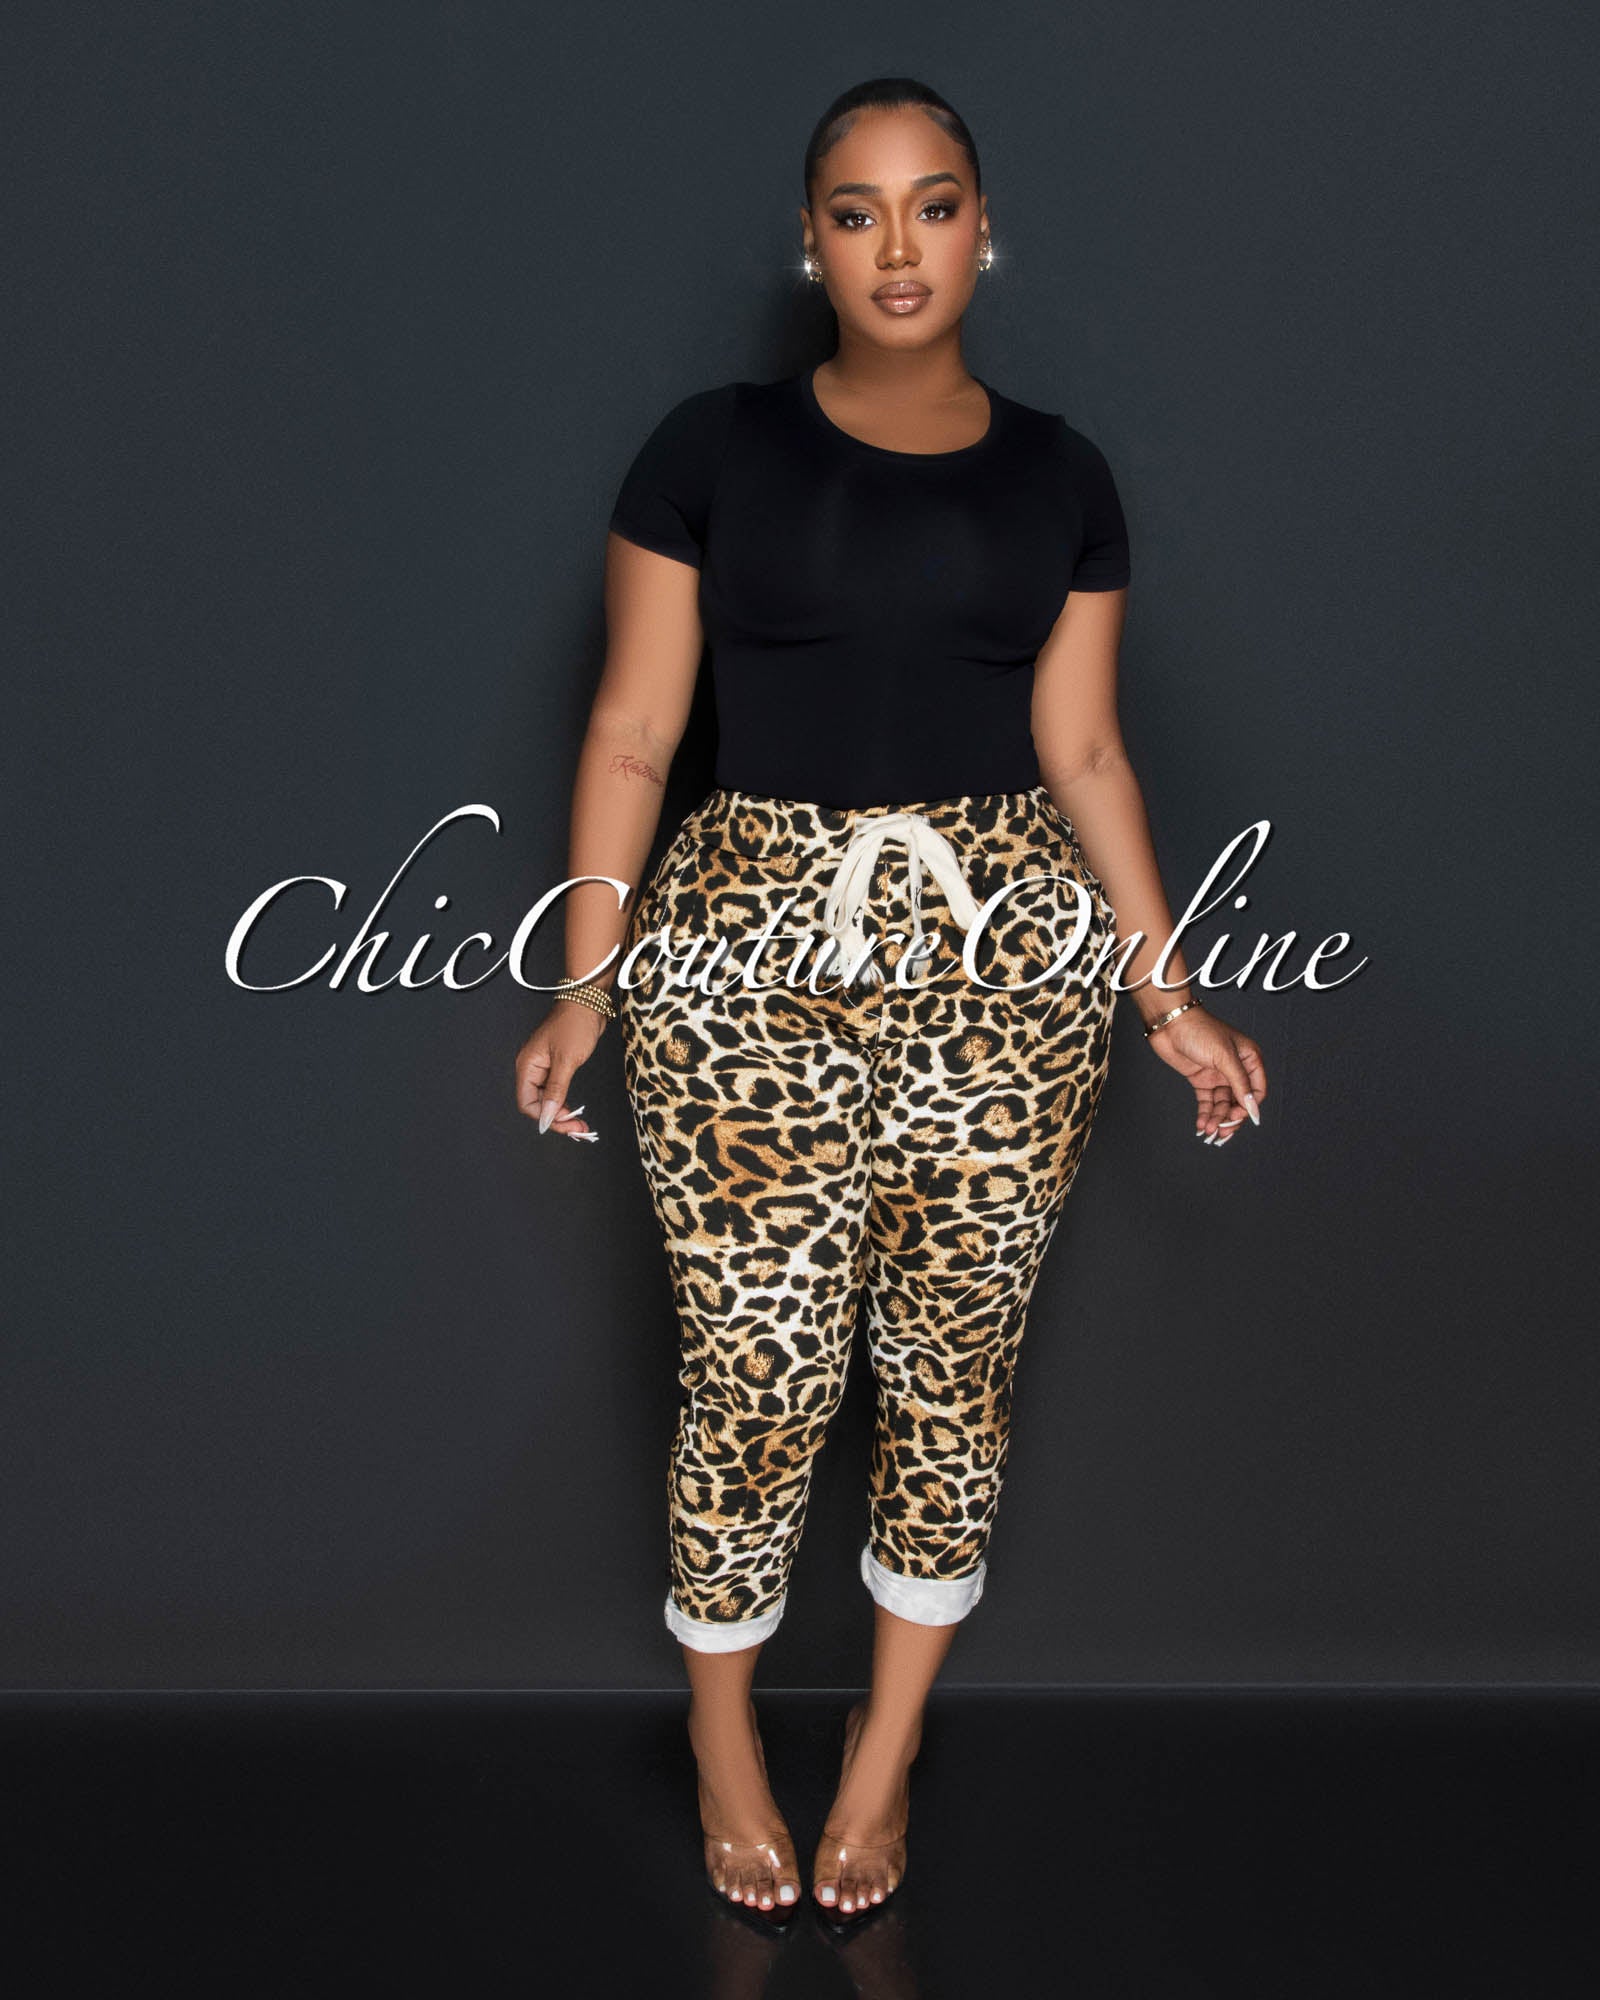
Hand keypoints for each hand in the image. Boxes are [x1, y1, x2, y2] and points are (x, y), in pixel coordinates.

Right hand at [514, 999, 607, 1141]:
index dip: (545, 1118)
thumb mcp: (566, 1060)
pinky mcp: (556, 1065)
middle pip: (536, 1105)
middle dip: (556, 1119)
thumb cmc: (575, 1024)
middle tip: (579, 1129)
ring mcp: (544, 1067)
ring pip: (547, 1100)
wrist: (588, 1002)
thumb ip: (555, 1090)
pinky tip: (575, 1111)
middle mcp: (532, 1068)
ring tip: (580, 1124)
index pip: (527, 1104)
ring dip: (561, 1113)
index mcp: (527, 1066)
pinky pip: (555, 1090)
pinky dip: (565, 1102)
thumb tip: (546, 1117)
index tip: (568, 1125)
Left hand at [1142, 1003, 1265, 1145]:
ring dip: (1216, 1119)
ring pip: (1223, 1104)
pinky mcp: (1201, 1080)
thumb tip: (1253, 1109)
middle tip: (1221, 1132)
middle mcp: (1236, 1068)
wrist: (1169, 1023)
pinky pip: (1207, 1102)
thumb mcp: (1225, 1057)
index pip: (1257, 1091)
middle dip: (1231, 1118)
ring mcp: (1218, 1075)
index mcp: (1249, 1059)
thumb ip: (1240, 1084)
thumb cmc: (1200, 1030)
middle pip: (1239, 1102)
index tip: (1237, 1119)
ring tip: (1207, 1130)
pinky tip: (1201, 1125)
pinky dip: (1205, 1114)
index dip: (1249, 1107)